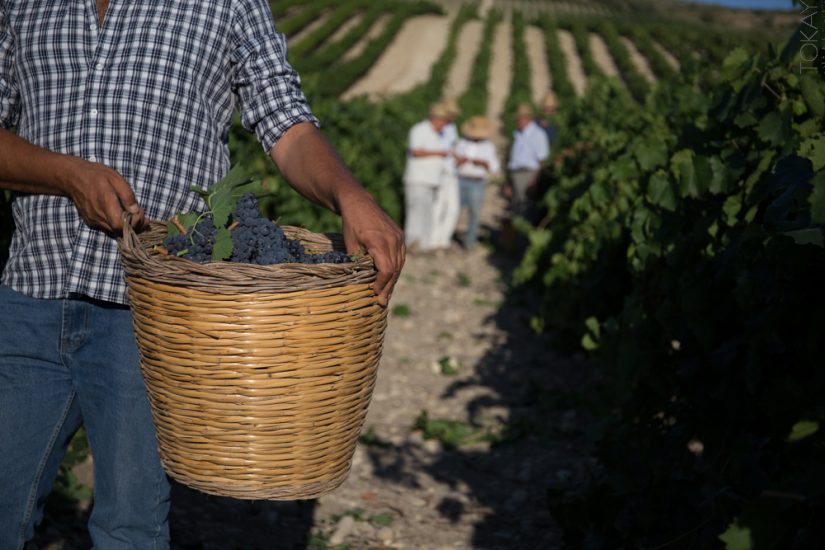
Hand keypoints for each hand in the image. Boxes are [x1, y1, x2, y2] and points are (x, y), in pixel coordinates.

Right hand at [62, 158, 144, 232]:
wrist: (73, 177)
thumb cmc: (97, 175)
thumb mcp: (116, 179)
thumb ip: (127, 195)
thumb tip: (135, 210)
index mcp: (105, 203)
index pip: (120, 225)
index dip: (134, 223)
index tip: (140, 212)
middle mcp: (97, 215)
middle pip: (119, 230)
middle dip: (134, 224)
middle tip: (141, 214)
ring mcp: (93, 219)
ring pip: (113, 230)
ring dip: (126, 225)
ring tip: (134, 214)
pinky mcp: (90, 221)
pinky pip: (107, 226)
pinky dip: (117, 223)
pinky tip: (122, 214)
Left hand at [340, 192, 404, 306]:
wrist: (359, 202)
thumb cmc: (351, 224)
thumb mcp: (350, 245)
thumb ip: (359, 263)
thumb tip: (363, 282)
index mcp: (379, 242)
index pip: (387, 270)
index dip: (382, 284)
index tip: (374, 293)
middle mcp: (393, 240)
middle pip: (395, 270)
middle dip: (388, 287)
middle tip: (382, 302)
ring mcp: (399, 237)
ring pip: (400, 264)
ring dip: (393, 279)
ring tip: (386, 293)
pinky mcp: (400, 235)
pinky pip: (400, 256)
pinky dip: (395, 268)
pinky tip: (389, 278)